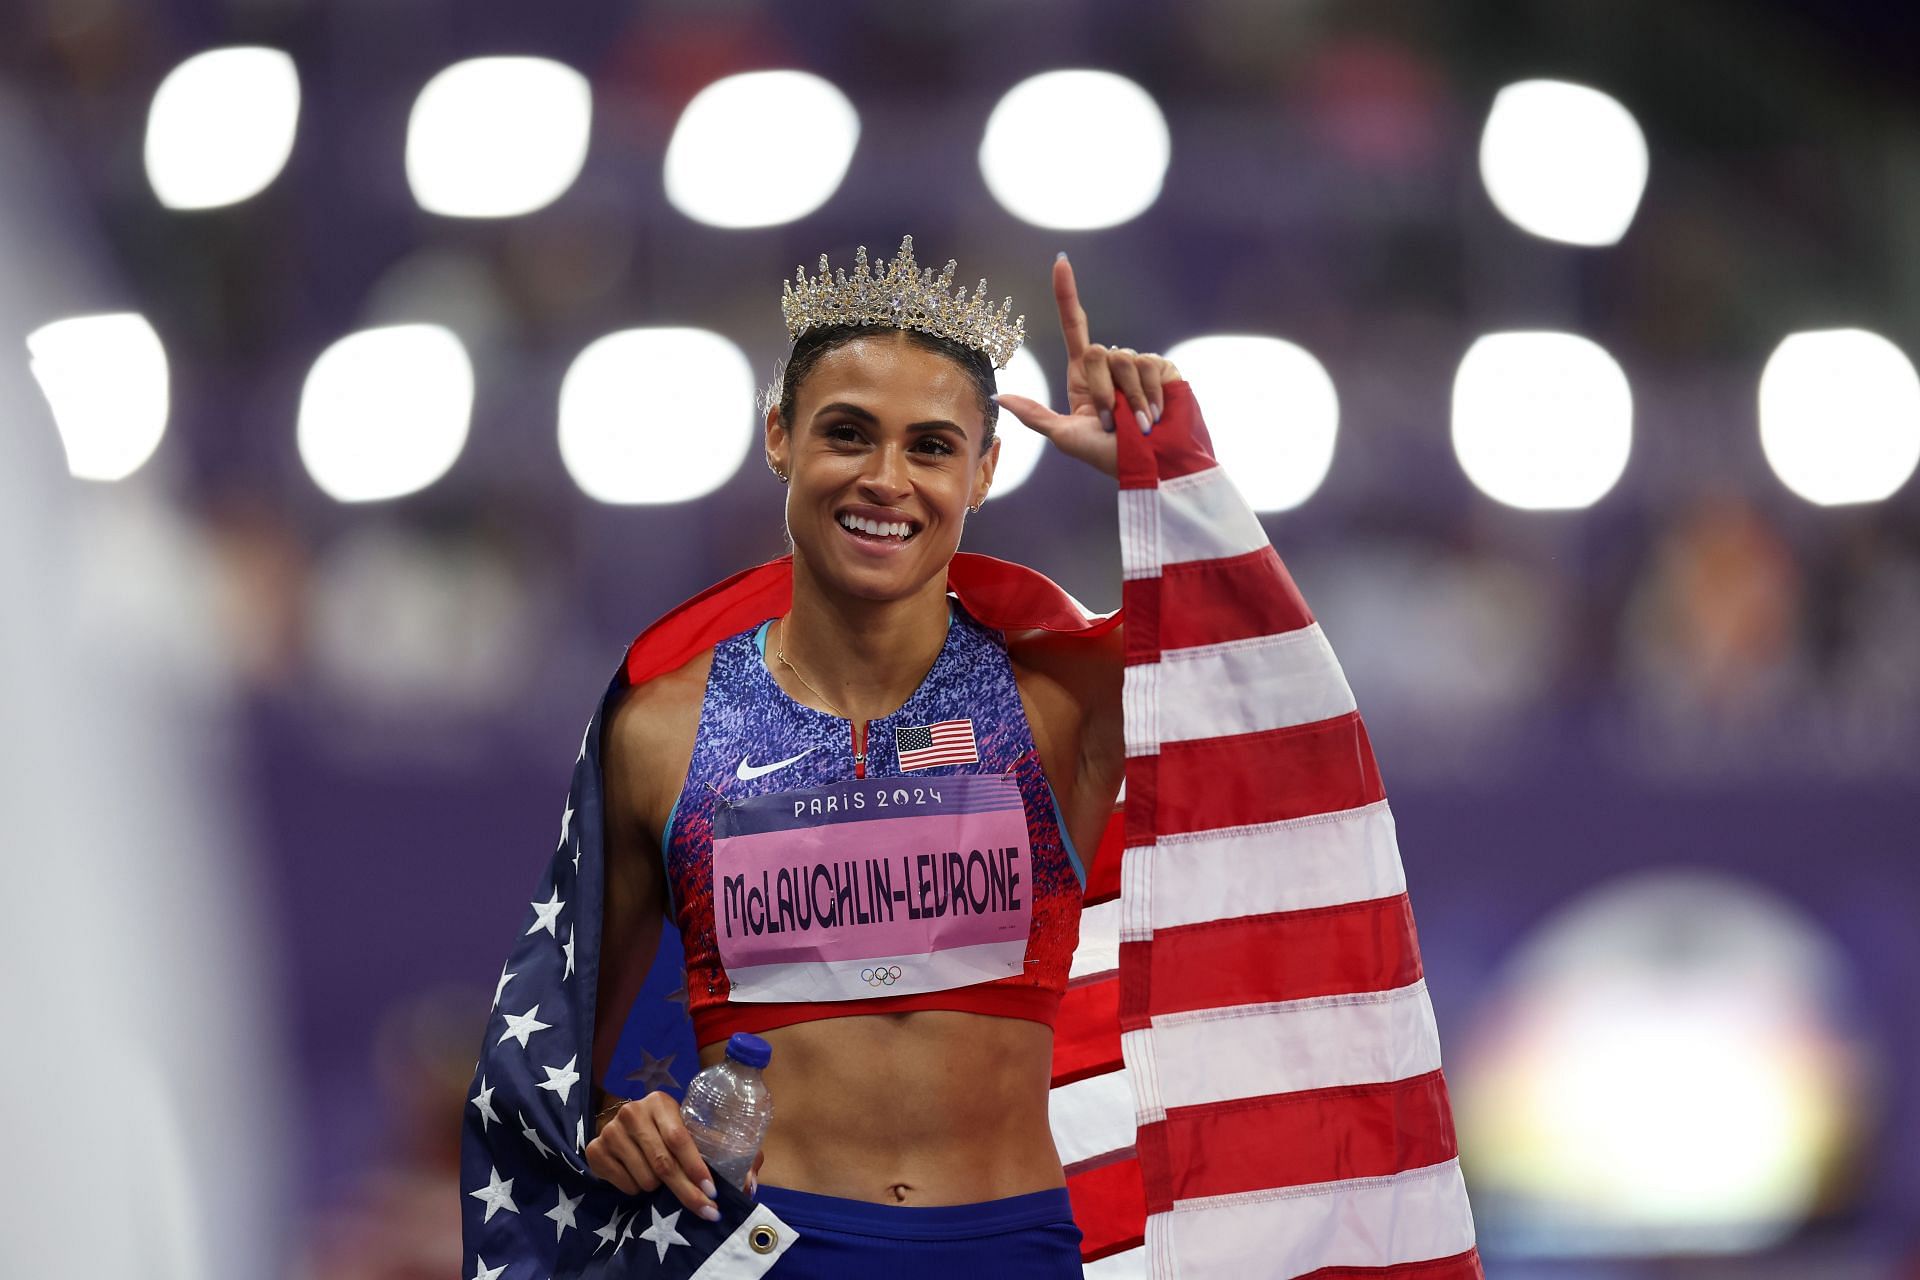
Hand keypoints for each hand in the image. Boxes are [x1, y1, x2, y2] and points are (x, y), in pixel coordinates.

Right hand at [585, 1092, 763, 1218]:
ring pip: (645, 1178)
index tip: (712, 1192)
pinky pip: (623, 1185)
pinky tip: (638, 1176)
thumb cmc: (665, 1131)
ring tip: (660, 1179)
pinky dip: (636, 1190)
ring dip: (658, 1189)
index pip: (680, 1139)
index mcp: (660, 1102)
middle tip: (706, 1211)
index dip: (696, 1168)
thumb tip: (750, 1182)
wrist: (622, 1128)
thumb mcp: (690, 1130)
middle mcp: (632, 1112)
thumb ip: (721, 1150)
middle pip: (663, 1164)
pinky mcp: (595, 1150)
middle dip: (687, 1192)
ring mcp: (611, 1131)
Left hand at [993, 253, 1181, 477]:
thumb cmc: (1111, 457)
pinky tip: (1156, 414)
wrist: (1153, 468)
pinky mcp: (1164, 369)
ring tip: (1138, 424)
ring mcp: (1139, 366)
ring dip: (1127, 399)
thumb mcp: (1066, 436)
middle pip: (1095, 351)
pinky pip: (1149, 365)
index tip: (1060, 261)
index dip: (1067, 294)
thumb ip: (1035, 414)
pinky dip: (1149, 395)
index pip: (1075, 325)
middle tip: (1112, 422)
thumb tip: (999, 395)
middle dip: (1100, 391)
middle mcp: (1112, 366)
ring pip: (1122, 359)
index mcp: (1086, 377)